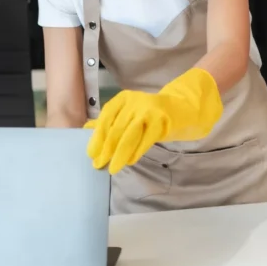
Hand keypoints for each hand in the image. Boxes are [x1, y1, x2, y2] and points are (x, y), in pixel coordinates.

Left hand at [84, 68, 222, 174]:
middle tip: (99, 164)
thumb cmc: (148, 113)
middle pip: (117, 128)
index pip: (106, 118)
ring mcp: (150, 111)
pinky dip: (137, 151)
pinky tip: (130, 161)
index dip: (98, 137)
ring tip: (113, 167)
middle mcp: (135, 102)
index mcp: (123, 98)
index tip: (91, 154)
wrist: (180, 108)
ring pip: (130, 135)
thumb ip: (108, 121)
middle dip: (107, 149)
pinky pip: (146, 140)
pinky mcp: (162, 121)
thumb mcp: (127, 113)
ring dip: (120, 153)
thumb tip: (85, 130)